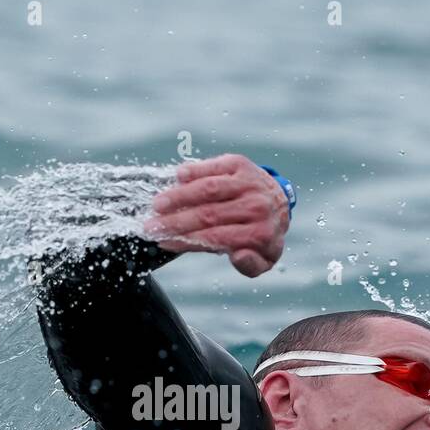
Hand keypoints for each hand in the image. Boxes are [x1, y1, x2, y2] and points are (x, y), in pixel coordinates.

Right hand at [145, 154, 288, 277]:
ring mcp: (248, 182)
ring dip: (179, 196)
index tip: (163, 242)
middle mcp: (256, 206)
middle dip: (175, 222)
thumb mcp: (263, 260)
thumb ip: (251, 265)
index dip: (185, 240)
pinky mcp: (240, 164)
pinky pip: (214, 166)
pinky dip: (194, 171)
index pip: (214, 237)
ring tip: (157, 205)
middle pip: (208, 215)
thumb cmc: (262, 236)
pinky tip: (177, 177)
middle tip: (151, 227)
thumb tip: (238, 255)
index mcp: (259, 233)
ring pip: (208, 189)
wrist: (278, 204)